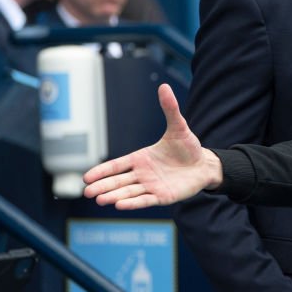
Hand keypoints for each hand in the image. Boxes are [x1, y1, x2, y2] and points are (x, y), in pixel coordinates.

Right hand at [83, 84, 222, 208]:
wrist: (204, 164)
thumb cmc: (188, 147)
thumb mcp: (178, 127)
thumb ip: (170, 109)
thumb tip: (164, 86)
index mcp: (140, 158)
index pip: (117, 165)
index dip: (102, 171)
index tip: (87, 177)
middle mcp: (142, 174)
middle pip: (118, 181)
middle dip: (103, 186)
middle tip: (88, 192)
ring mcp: (151, 186)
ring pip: (129, 192)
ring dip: (115, 196)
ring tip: (101, 199)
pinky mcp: (163, 196)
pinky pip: (146, 200)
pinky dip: (134, 203)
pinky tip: (121, 205)